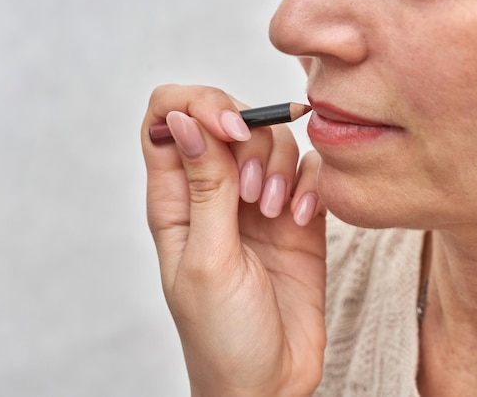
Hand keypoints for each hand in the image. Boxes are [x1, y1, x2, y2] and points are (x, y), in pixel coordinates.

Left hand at [141, 85, 325, 396]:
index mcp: (174, 200)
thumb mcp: (207, 260)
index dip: (196, 107)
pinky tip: (304, 217)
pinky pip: (307, 171)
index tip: (227, 131)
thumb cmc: (222, 334)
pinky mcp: (296, 214)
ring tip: (279, 214)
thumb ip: (204, 187)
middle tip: (254, 194)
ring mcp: (256, 202)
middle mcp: (214, 192)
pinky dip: (310, 183)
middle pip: (227, 119)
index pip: (166, 118)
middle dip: (248, 141)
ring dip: (280, 168)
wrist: (269, 380)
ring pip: (271, 141)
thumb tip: (184, 120)